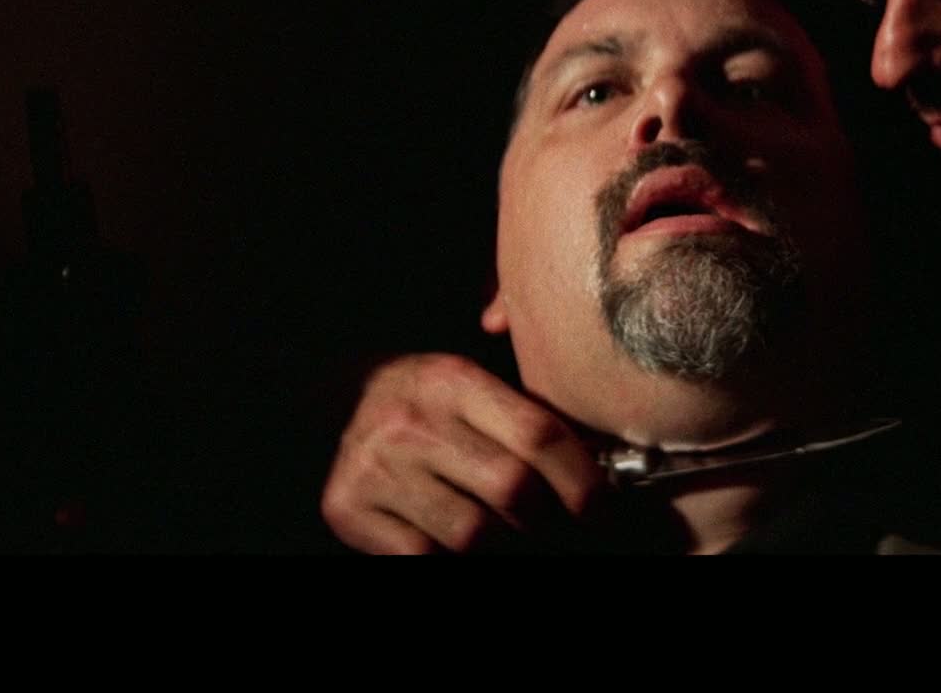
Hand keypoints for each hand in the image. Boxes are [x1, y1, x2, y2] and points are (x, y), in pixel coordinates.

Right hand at [320, 353, 602, 553]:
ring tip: (505, 533)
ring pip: (470, 534)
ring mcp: (376, 467)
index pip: (538, 433)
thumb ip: (529, 422)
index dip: (582, 480)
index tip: (602, 509)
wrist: (336, 399)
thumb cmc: (431, 403)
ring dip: (500, 545)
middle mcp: (413, 421)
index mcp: (455, 382)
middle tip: (555, 527)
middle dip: (545, 519)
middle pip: (511, 489)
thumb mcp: (475, 389)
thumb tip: (604, 472)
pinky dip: (448, 558)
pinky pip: (422, 557)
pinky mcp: (347, 509)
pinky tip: (454, 542)